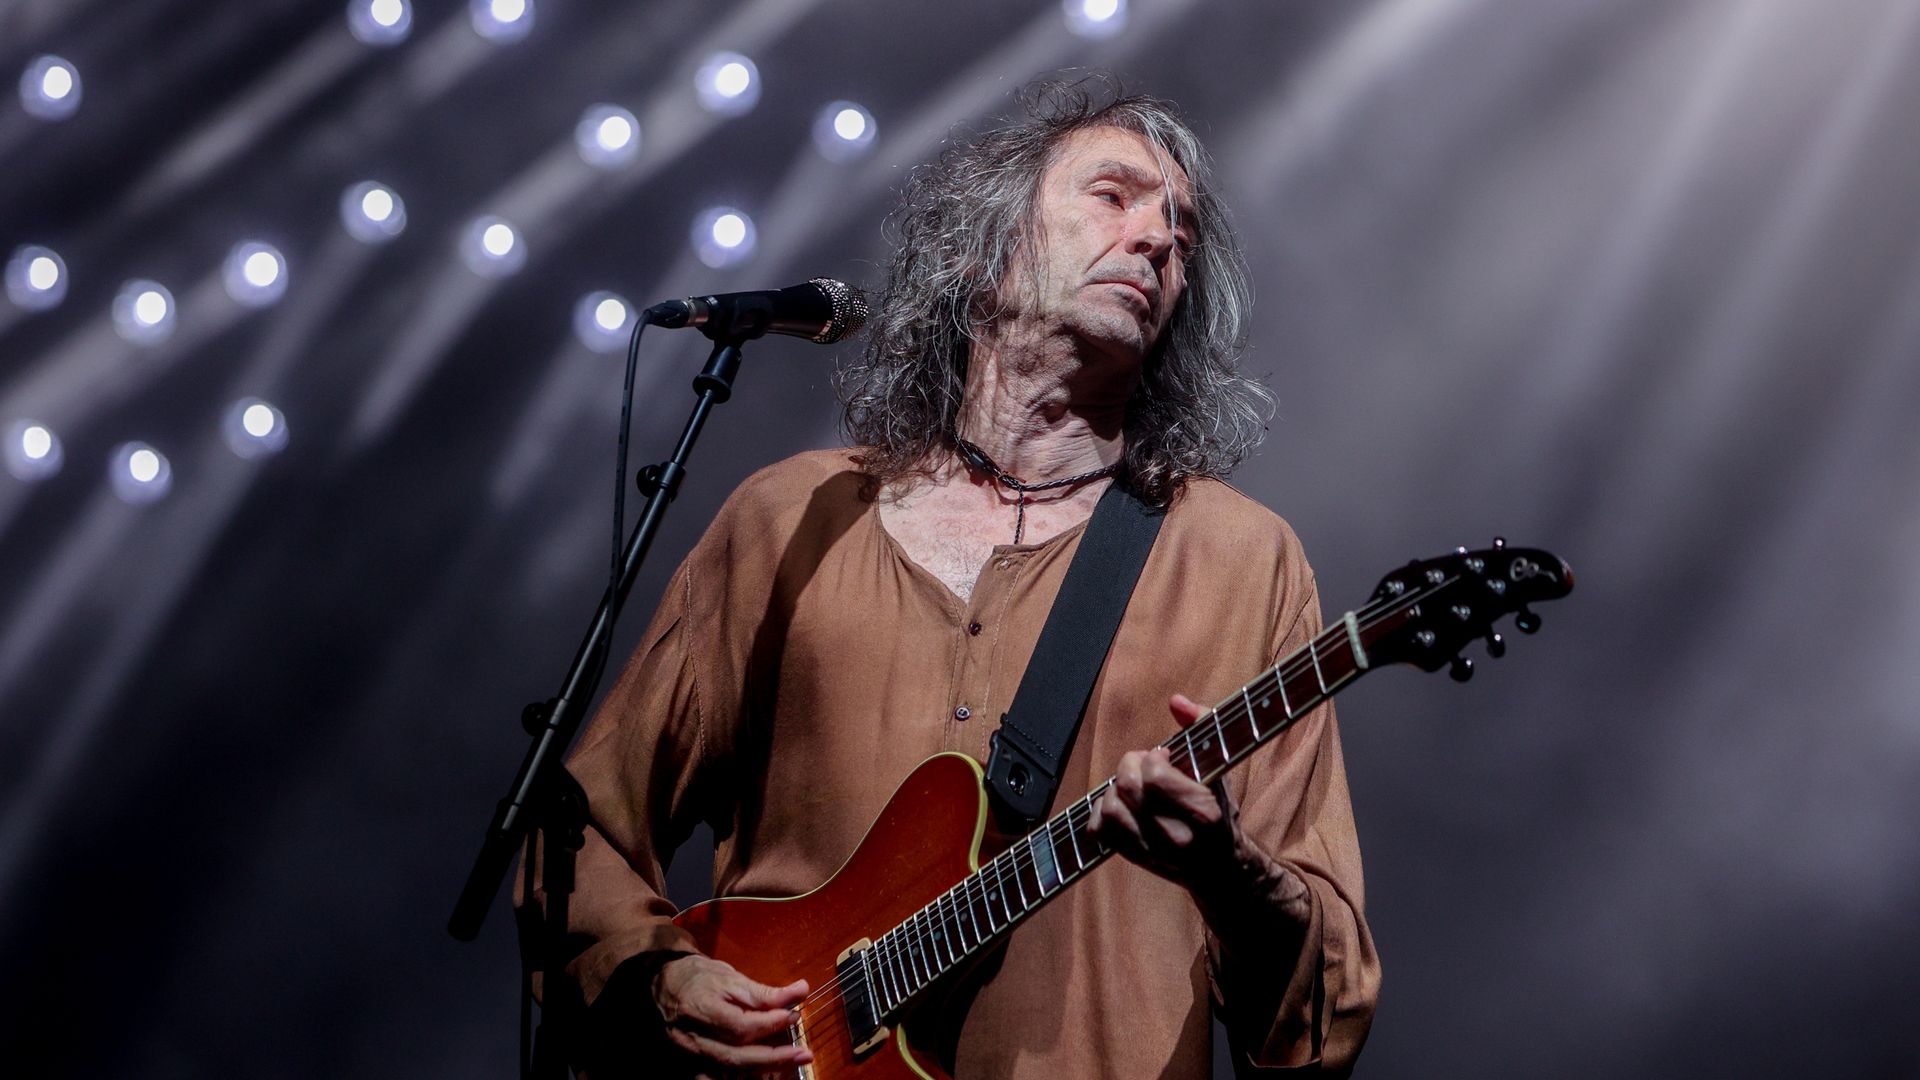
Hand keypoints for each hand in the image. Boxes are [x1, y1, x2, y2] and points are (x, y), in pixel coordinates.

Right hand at [652, 954, 812, 1076]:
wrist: (666, 985)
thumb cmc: (700, 978)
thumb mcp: (731, 978)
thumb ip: (765, 992)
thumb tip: (801, 990)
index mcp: (701, 1008)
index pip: (740, 1026)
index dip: (770, 1024)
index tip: (794, 1016)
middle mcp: (692, 1037)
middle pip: (735, 1057)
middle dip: (773, 1058)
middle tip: (803, 1054)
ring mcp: (689, 1055)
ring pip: (726, 1073)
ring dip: (760, 1072)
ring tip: (788, 1065)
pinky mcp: (689, 1065)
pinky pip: (714, 1079)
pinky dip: (737, 1079)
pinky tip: (760, 1075)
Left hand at [1088, 693, 1246, 890]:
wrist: (1220, 866)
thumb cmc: (1219, 810)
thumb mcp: (1220, 768)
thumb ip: (1203, 726)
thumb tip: (1176, 701)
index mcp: (1203, 813)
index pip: (1155, 775)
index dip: (1153, 757)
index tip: (1164, 757)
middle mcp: (1177, 837)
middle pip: (1127, 787)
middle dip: (1130, 766)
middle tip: (1143, 765)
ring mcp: (1153, 852)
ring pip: (1110, 809)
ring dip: (1114, 789)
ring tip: (1133, 786)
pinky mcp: (1134, 858)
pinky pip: (1099, 830)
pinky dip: (1101, 812)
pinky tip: (1120, 805)